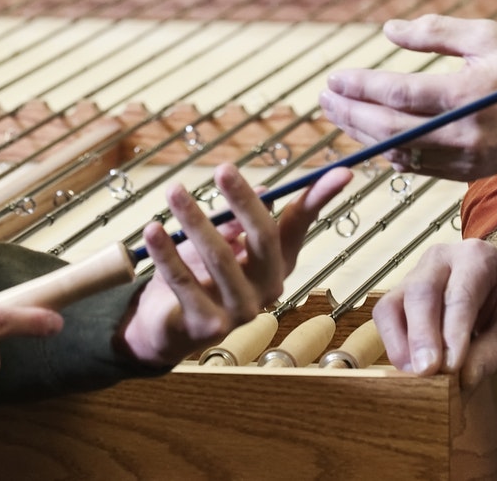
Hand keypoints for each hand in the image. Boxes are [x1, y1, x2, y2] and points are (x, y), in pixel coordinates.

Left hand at [119, 163, 350, 365]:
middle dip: (243, 201)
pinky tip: (153, 230)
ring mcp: (240, 312)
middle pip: (263, 238)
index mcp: (276, 263)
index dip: (320, 197)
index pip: (301, 224)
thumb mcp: (222, 239)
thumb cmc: (198, 274)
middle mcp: (267, 289)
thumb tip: (266, 189)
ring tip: (174, 191)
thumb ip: (241, 217)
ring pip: (220, 258)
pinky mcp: (207, 328)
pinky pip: (185, 283)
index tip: (343, 171)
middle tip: (222, 169)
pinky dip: (166, 254)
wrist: (167, 327)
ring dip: (195, 220)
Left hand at [320, 15, 496, 178]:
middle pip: (389, 129)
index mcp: (466, 96)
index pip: (397, 94)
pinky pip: (417, 167)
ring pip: (398, 154)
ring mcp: (464, 159)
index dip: (360, 87)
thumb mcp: (487, 36)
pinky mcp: (468, 173)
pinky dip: (390, 153)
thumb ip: (435, 32)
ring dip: (364, 136)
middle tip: (325, 98)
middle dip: (350, 114)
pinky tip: (374, 136)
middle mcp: (461, 134)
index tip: (334, 78)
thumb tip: (389, 31)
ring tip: (340, 114)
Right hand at [374, 239, 496, 387]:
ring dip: (400, 342)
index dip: (453, 332)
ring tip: (415, 374)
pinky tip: (408, 367)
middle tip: (427, 371)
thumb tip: (464, 380)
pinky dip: (393, 343)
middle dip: (421, 334)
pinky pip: (387, 317)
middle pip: (421, 291)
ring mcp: (415, 274)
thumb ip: (493, 353)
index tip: (452, 368)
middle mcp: (440, 259)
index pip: (460, 295)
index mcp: (477, 258)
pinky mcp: (401, 294)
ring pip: (393, 303)